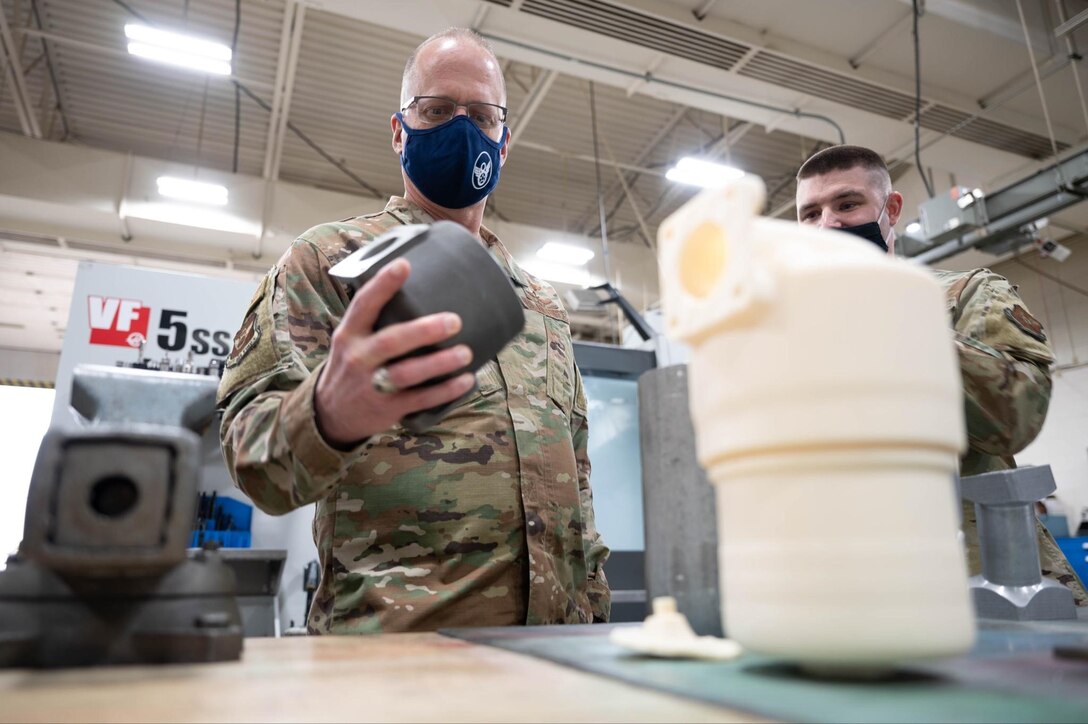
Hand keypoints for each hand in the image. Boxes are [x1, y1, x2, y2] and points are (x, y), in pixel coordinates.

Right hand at [315, 258, 474, 446]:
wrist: (331, 414)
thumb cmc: (352, 364)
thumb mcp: (351, 338)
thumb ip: (375, 317)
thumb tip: (414, 278)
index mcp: (350, 334)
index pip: (363, 304)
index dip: (382, 284)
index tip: (404, 265)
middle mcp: (358, 358)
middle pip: (390, 342)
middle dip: (423, 331)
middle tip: (454, 321)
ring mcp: (372, 385)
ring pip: (407, 374)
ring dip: (439, 363)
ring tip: (465, 353)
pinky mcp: (387, 408)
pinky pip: (419, 400)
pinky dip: (445, 391)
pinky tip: (465, 380)